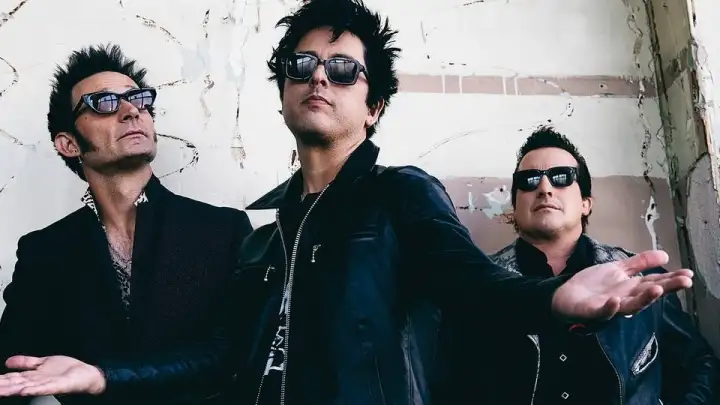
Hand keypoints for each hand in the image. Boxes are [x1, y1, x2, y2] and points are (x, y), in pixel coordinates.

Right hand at [0, 355, 105, 396]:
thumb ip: (26, 362)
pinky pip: (45, 388)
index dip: (1, 379)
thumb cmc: (65, 370)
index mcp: (33, 376)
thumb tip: (8, 361)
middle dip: (3, 385)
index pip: (12, 378)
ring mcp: (47, 384)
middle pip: (15, 383)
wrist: (86, 374)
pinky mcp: (58, 386)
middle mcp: (37, 382)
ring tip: (1, 390)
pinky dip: (34, 389)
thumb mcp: (42, 362)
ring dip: (13, 389)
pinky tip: (25, 390)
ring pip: (26, 387)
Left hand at [552, 250, 692, 321]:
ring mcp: (609, 307)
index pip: (655, 282)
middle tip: (684, 282)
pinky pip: (603, 312)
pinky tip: (615, 300)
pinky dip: (609, 307)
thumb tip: (665, 255)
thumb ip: (639, 263)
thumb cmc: (593, 285)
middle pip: (648, 294)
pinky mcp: (592, 312)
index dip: (671, 279)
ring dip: (643, 299)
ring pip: (630, 306)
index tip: (689, 275)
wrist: (565, 296)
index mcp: (631, 288)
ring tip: (656, 289)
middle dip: (666, 289)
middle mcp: (625, 298)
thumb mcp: (618, 269)